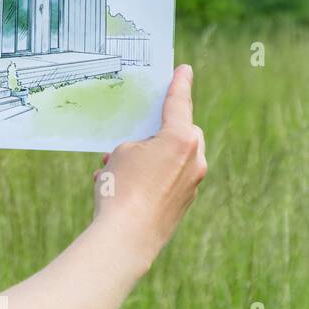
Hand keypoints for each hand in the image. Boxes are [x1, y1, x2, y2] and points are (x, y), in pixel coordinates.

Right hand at [93, 64, 206, 263]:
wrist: (127, 237)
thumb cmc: (121, 188)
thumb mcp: (120, 154)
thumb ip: (137, 146)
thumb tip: (144, 155)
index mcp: (180, 139)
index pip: (179, 103)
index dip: (179, 84)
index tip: (184, 70)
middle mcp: (194, 159)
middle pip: (181, 133)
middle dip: (160, 133)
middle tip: (133, 138)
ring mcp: (192, 182)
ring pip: (172, 158)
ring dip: (149, 158)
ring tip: (115, 170)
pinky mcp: (183, 202)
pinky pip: (168, 180)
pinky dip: (149, 178)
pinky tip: (121, 189)